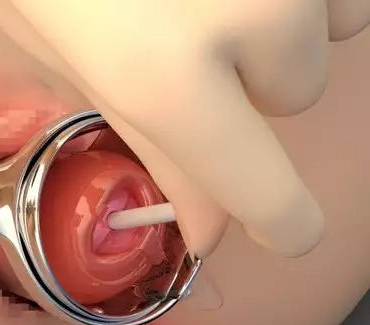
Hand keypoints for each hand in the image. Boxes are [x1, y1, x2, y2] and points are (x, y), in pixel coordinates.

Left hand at [0, 0, 369, 257]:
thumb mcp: (76, 66)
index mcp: (165, 76)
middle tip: (180, 27)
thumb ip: (157, 149)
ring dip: (276, 21)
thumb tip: (213, 227)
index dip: (280, 218)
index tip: (285, 225)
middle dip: (246, 78)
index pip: (266, 192)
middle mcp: (248, 17)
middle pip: (294, 94)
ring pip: (325, 27)